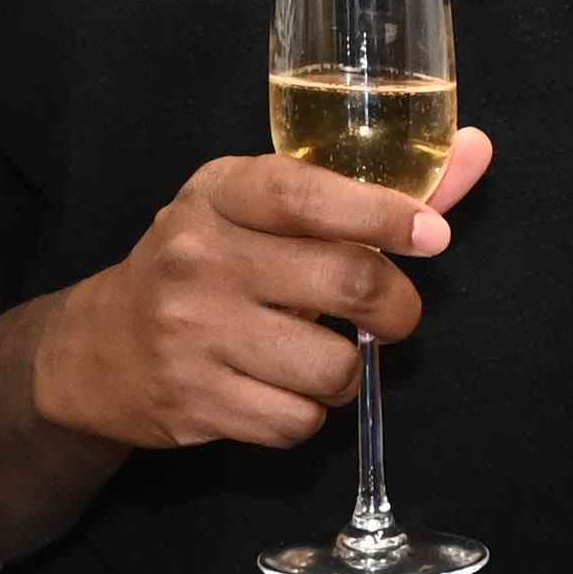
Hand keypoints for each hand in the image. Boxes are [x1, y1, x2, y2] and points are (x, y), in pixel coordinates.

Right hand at [22, 129, 495, 456]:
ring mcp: (193, 333)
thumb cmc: (205, 264)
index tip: (433, 237)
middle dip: (396, 308)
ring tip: (323, 356)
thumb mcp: (261, 208)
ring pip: (333, 368)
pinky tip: (281, 389)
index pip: (309, 195)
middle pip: (346, 282)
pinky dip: (309, 414)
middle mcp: (200, 257)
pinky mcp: (195, 403)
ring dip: (349, 372)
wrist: (96, 349)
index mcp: (219, 193)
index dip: (383, 214)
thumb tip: (476, 151)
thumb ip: (370, 189)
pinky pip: (299, 422)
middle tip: (395, 316)